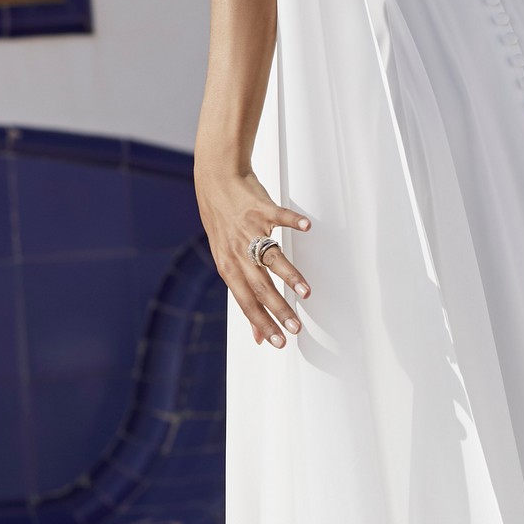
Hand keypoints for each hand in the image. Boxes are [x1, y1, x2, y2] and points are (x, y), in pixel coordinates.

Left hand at [197, 168, 310, 347]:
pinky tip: (307, 227)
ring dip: (288, 275)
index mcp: (229, 267)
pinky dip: (293, 221)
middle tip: (296, 326)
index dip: (262, 324)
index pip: (246, 303)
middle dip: (279, 309)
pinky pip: (279, 216)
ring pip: (270, 257)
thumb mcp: (227, 261)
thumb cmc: (224, 225)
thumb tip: (256, 333)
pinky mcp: (261, 209)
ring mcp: (249, 229)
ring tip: (305, 291)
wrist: (216, 182)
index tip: (280, 341)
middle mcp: (238, 251)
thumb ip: (244, 296)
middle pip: (260, 286)